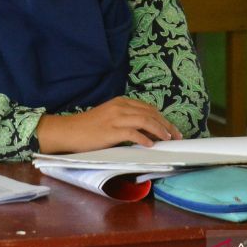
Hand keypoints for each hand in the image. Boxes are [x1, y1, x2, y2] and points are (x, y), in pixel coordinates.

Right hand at [35, 96, 181, 153]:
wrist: (69, 131)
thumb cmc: (89, 127)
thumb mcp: (109, 118)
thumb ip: (126, 120)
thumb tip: (147, 131)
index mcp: (120, 102)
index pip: (148, 108)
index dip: (163, 119)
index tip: (172, 129)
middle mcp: (120, 107)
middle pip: (150, 114)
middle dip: (166, 125)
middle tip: (177, 136)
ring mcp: (116, 118)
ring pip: (145, 121)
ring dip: (160, 131)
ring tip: (168, 139)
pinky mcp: (111, 130)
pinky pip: (133, 133)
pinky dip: (144, 138)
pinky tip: (150, 145)